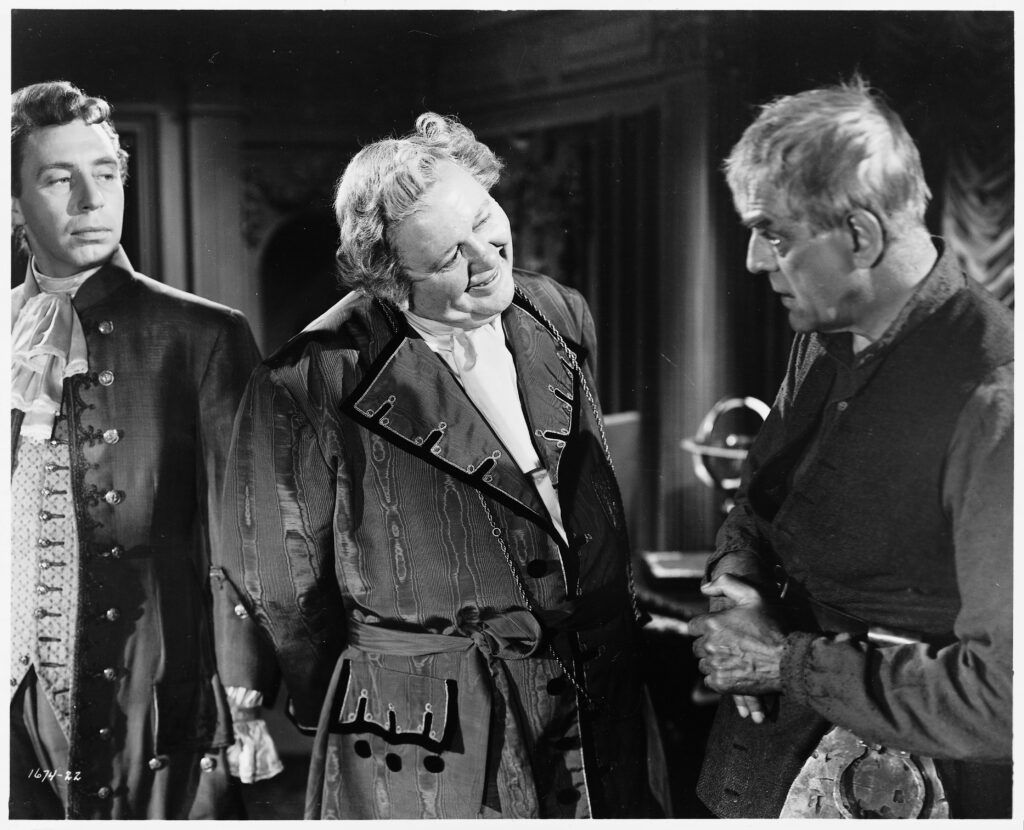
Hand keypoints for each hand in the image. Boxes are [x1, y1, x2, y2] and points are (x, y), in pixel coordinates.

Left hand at [705, 583, 766, 722]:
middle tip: (729, 645)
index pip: (692, 626)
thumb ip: (726, 583)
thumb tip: (704, 588)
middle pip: (697, 646)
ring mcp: (715, 666)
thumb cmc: (773, 626)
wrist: (789, 659)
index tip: (719, 630)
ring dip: (714, 661)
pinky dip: (719, 677)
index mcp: (713, 624)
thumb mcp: (754, 595)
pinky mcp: (722, 684)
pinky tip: (733, 671)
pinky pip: (710, 680)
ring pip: (704, 664)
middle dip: (709, 645)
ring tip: (733, 658)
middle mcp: (710, 645)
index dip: (705, 627)